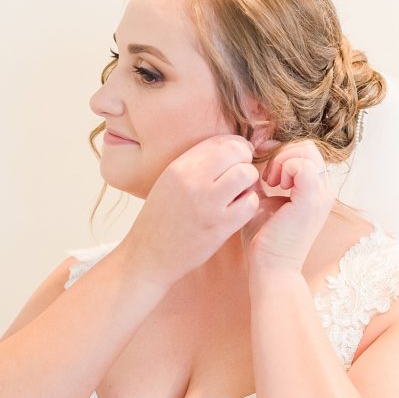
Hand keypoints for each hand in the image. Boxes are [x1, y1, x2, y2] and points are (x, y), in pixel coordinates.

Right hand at [118, 134, 259, 286]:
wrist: (148, 256)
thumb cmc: (161, 220)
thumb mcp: (170, 182)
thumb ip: (196, 165)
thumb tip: (231, 149)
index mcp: (179, 166)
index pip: (220, 141)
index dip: (235, 147)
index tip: (236, 160)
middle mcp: (192, 180)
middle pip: (237, 152)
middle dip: (244, 163)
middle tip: (240, 178)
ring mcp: (207, 203)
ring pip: (247, 175)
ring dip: (249, 184)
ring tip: (238, 195)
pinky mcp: (219, 226)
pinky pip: (250, 203)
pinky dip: (248, 205)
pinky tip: (237, 212)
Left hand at [239, 139, 334, 272]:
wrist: (271, 268)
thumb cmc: (266, 240)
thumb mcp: (262, 202)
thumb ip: (261, 182)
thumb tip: (250, 163)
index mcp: (315, 190)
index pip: (306, 152)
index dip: (281, 153)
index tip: (263, 168)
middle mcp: (324, 190)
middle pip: (308, 147)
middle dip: (282, 155)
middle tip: (267, 179)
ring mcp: (320, 195)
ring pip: (306, 151)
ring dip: (282, 161)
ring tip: (271, 184)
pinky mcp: (311, 200)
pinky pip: (302, 165)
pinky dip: (285, 169)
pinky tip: (274, 187)